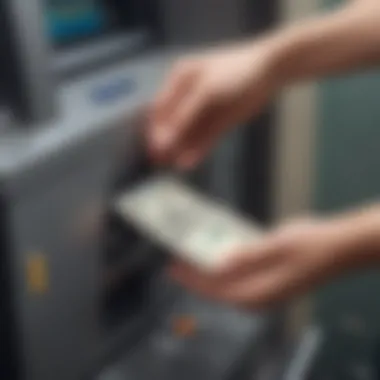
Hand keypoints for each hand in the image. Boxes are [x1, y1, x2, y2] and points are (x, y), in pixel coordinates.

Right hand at [148, 41, 278, 167]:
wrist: (270, 71)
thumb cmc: (235, 74)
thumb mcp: (206, 94)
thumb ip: (183, 119)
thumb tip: (163, 142)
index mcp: (180, 80)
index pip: (161, 109)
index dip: (155, 130)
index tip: (153, 149)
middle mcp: (189, 95)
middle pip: (173, 123)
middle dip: (167, 143)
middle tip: (160, 162)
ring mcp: (205, 109)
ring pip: (189, 133)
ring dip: (181, 149)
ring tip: (174, 165)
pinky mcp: (220, 122)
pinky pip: (205, 138)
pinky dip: (197, 150)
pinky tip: (189, 161)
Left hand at [169, 218, 354, 309]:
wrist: (336, 248)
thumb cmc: (308, 247)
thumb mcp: (275, 248)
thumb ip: (246, 257)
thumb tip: (217, 264)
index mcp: (256, 294)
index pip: (214, 290)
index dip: (191, 278)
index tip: (172, 266)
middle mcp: (255, 297)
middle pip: (217, 287)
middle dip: (196, 273)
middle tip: (177, 255)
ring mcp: (261, 289)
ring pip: (226, 281)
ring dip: (209, 267)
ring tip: (192, 251)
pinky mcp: (266, 279)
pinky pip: (238, 274)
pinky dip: (224, 263)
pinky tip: (216, 248)